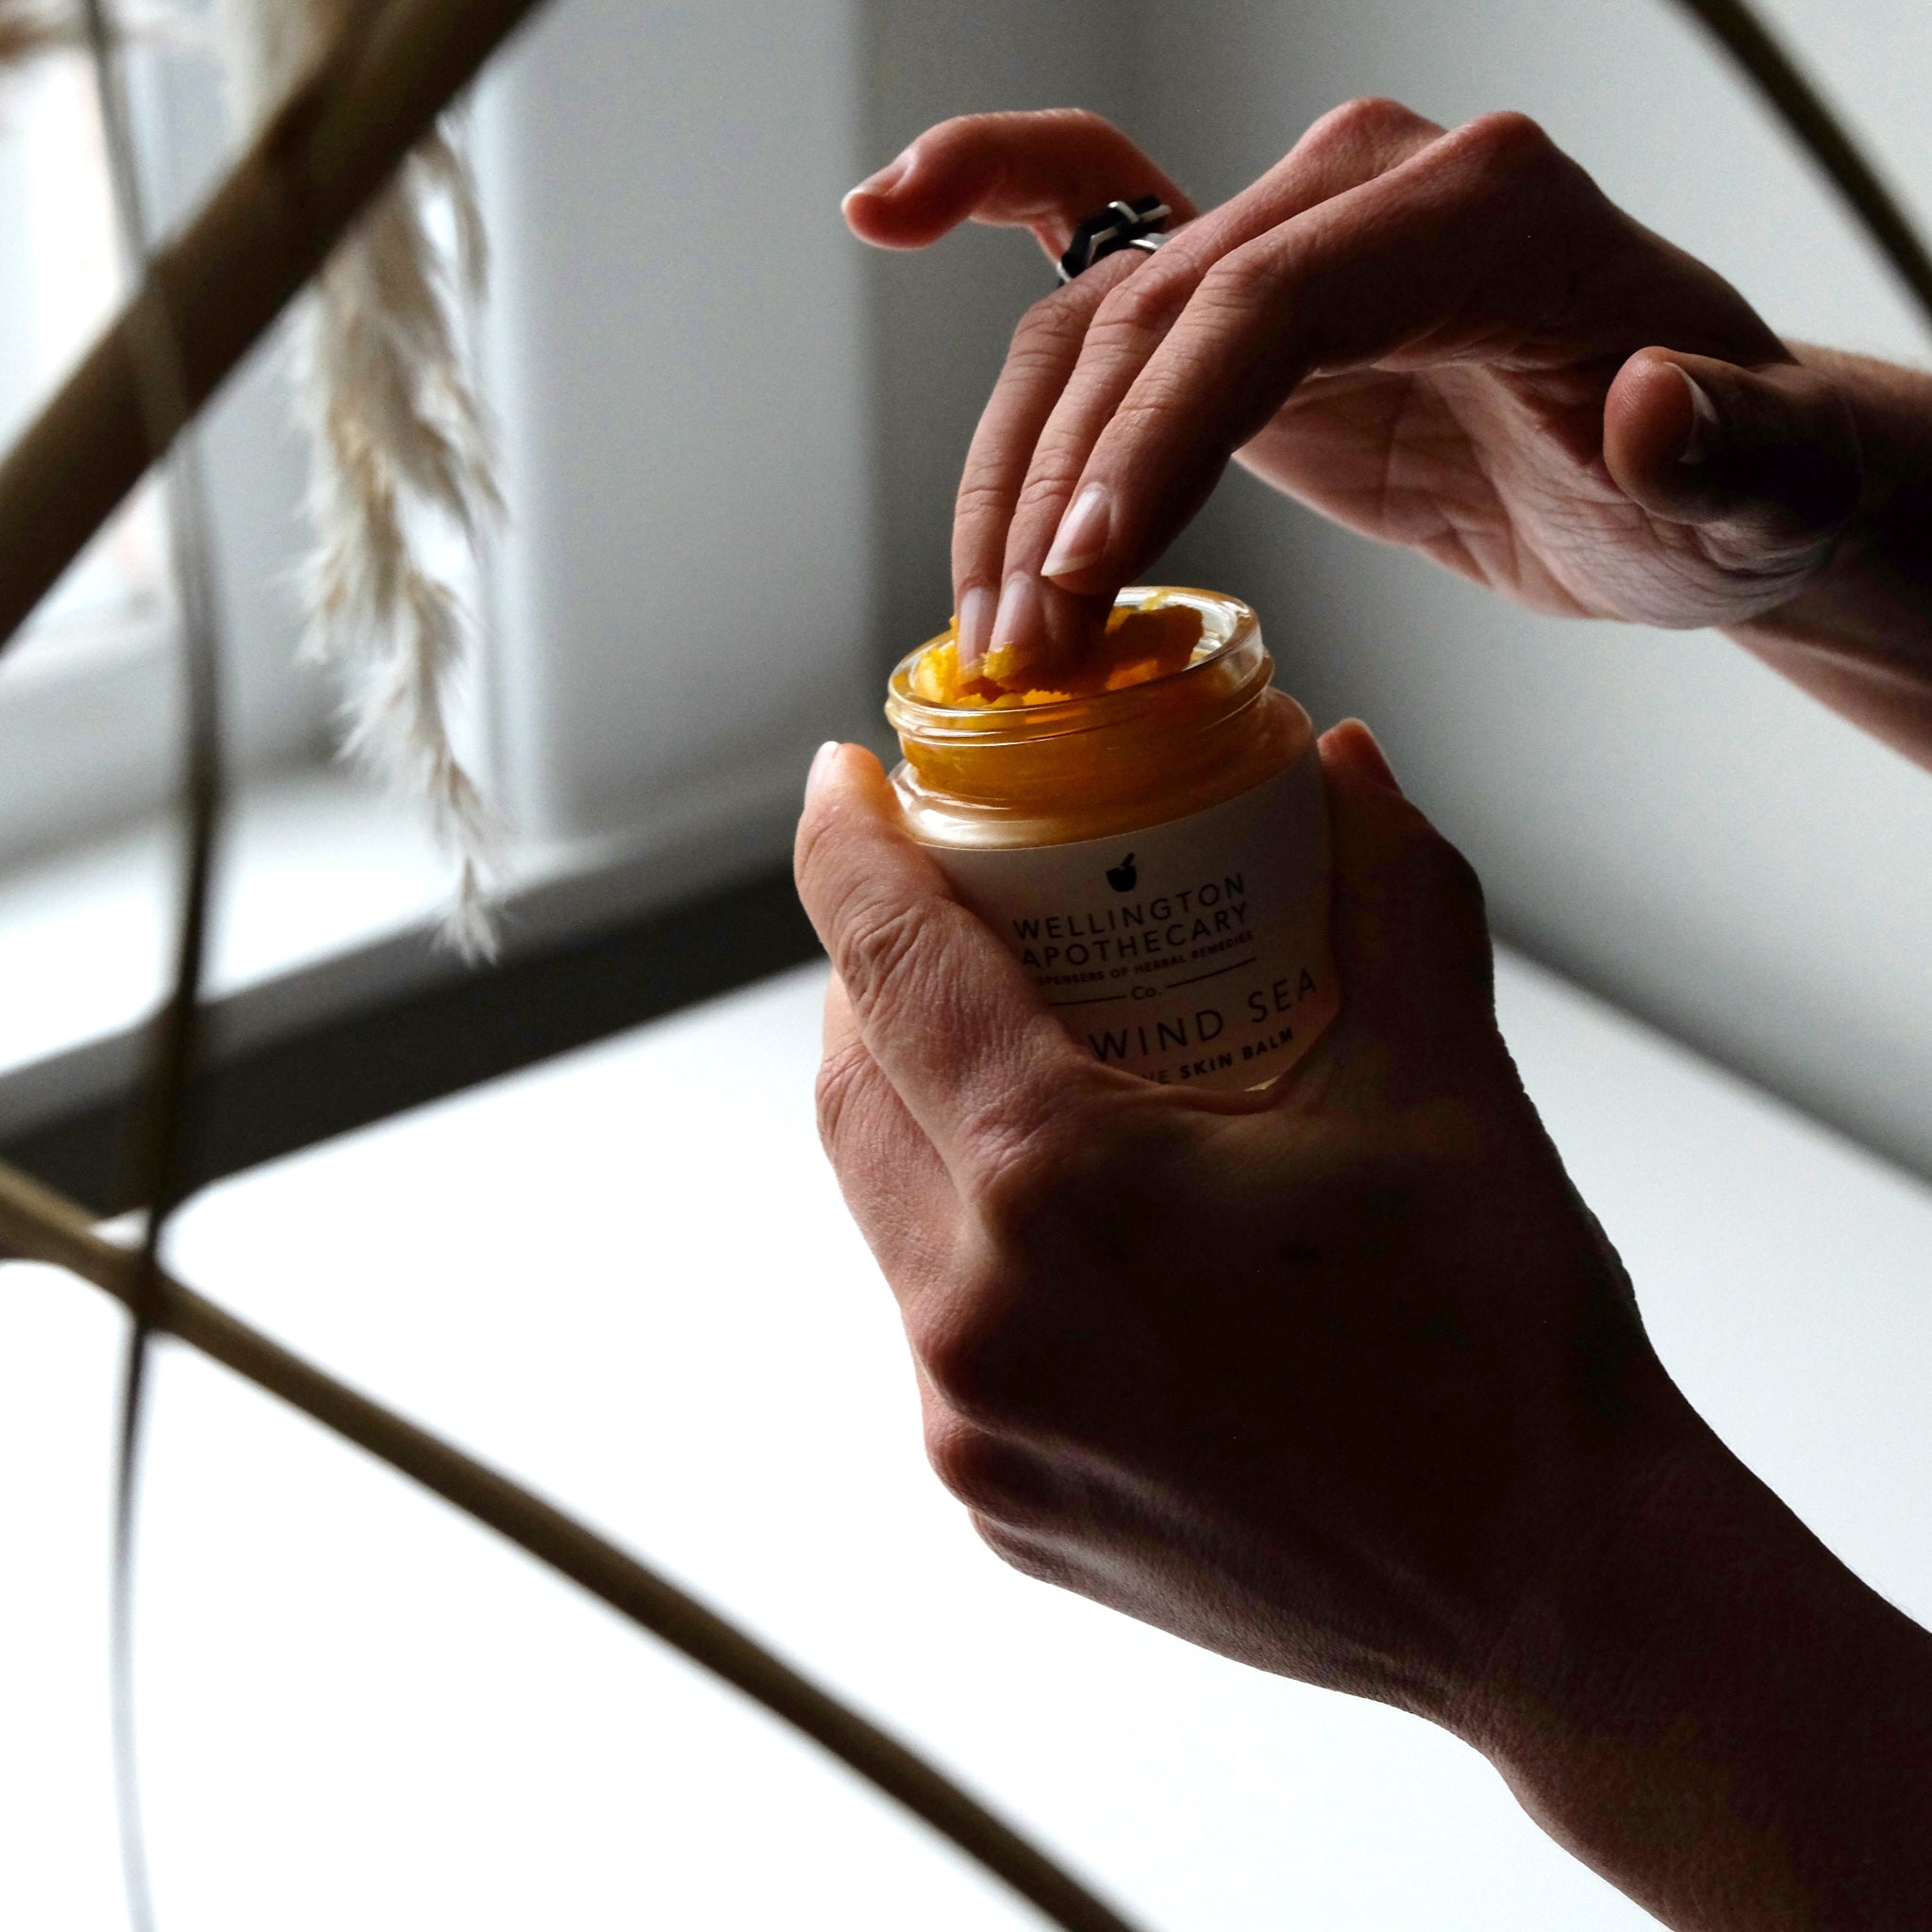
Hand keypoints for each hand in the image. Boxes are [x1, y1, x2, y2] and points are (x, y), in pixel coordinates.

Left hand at [794, 723, 1931, 1926]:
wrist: (1549, 1596)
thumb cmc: (1501, 1340)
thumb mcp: (1444, 1083)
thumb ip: (1389, 893)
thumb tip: (1346, 761)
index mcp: (1062, 1188)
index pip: (896, 966)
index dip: (846, 853)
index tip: (839, 782)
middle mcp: (980, 1316)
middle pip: (856, 1088)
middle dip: (871, 977)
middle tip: (943, 911)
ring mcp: (976, 1428)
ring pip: (882, 1212)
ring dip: (910, 1107)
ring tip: (1000, 1048)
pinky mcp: (1000, 1505)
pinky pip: (935, 1327)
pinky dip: (963, 1239)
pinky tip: (1054, 1213)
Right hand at [843, 102, 1865, 672]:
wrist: (1676, 478)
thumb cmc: (1713, 483)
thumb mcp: (1752, 490)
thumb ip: (1725, 454)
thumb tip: (1651, 409)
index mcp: (1478, 209)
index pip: (1266, 304)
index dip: (1155, 439)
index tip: (1085, 577)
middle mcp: (1363, 187)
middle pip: (1150, 318)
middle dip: (1061, 494)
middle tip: (1021, 654)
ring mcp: (1288, 228)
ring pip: (1092, 318)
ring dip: (1014, 470)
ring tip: (992, 625)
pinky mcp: (1242, 290)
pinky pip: (1090, 202)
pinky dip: (986, 194)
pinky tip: (885, 216)